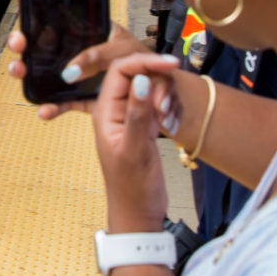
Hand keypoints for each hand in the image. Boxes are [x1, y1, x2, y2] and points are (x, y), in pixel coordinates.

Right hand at [6, 23, 150, 118]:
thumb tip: (68, 72)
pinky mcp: (90, 98)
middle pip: (48, 51)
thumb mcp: (125, 52)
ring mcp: (87, 77)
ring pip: (54, 77)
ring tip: (23, 85)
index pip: (59, 24)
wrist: (169, 99)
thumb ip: (100, 58)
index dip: (36, 29)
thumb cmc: (152, 65)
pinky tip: (45, 113)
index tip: (22, 38)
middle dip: (28, 56)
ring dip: (35, 80)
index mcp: (95, 33)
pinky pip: (69, 101)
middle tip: (17, 62)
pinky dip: (57, 108)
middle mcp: (86, 53)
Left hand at [94, 52, 184, 231]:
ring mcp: (130, 117)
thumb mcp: (134, 151)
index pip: (120, 71)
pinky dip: (168, 107)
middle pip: (135, 74)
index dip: (144, 61)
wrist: (139, 214)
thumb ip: (136, 114)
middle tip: (167, 106)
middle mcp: (115, 110)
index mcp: (105, 112)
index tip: (171, 63)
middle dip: (157, 81)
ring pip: (149, 88)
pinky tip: (171, 125)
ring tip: (167, 121)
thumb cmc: (131, 189)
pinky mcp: (144, 126)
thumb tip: (140, 80)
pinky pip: (156, 103)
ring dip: (164, 97)